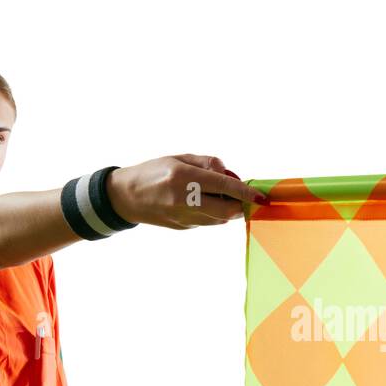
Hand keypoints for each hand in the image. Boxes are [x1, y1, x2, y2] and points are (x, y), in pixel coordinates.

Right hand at [106, 155, 267, 229]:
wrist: (125, 196)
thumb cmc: (153, 171)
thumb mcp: (179, 158)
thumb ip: (207, 163)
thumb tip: (230, 173)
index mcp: (185, 178)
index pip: (224, 187)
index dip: (246, 192)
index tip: (260, 195)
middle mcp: (185, 200)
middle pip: (227, 211)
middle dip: (241, 205)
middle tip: (242, 196)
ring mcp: (184, 217)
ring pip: (219, 219)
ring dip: (227, 209)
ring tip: (217, 195)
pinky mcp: (183, 227)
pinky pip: (207, 222)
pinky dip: (213, 213)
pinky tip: (203, 203)